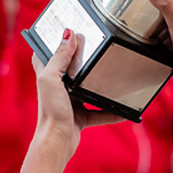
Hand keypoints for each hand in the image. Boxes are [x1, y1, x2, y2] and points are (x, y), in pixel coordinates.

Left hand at [31, 31, 124, 160]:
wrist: (57, 142)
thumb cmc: (50, 111)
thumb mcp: (52, 79)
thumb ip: (60, 58)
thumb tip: (68, 34)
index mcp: (49, 76)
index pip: (47, 54)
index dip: (54, 42)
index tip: (68, 31)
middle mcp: (58, 88)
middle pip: (71, 69)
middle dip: (83, 60)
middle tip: (98, 48)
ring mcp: (70, 102)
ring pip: (88, 89)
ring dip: (100, 85)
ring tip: (115, 75)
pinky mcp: (80, 116)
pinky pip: (100, 112)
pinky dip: (112, 112)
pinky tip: (125, 110)